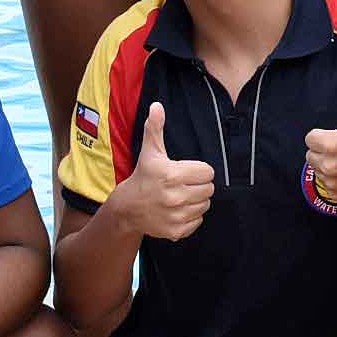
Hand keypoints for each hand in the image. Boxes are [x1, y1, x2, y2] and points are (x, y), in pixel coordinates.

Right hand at [122, 103, 216, 240]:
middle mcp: (174, 196)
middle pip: (209, 189)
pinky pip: (198, 221)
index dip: (199, 170)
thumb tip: (157, 105)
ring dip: (196, 201)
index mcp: (171, 175)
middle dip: (199, 185)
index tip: (186, 171)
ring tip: (180, 196)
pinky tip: (177, 210)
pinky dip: (191, 216)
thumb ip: (155, 128)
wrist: (127, 208)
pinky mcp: (176, 231)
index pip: (208, 172)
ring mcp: (175, 215)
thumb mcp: (150, 152)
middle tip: (184, 184)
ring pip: (205, 205)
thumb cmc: (143, 176)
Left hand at [303, 91, 336, 211]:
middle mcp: (328, 165)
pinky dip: (332, 179)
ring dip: (326, 164)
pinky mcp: (335, 194)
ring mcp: (331, 181)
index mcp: (331, 145)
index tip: (336, 137)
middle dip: (322, 150)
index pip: (310, 138)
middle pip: (311, 154)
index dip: (322, 135)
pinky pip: (325, 184)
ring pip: (317, 169)